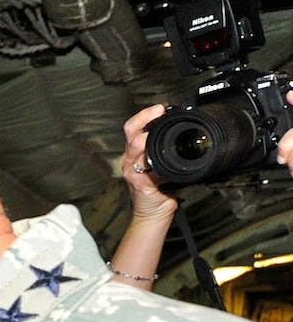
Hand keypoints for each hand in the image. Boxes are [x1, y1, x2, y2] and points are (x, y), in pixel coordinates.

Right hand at [121, 104, 178, 221]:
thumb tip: (191, 137)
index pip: (133, 128)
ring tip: (156, 134)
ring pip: (136, 148)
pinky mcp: (139, 183)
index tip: (159, 108)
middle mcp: (130, 159)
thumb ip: (170, 151)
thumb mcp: (164, 165)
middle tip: (158, 113)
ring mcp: (132, 171)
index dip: (144, 115)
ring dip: (147, 140)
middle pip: (131, 134)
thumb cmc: (160, 189)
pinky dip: (156, 165)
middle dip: (144, 121)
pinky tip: (164, 163)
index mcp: (135, 152)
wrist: (153, 213)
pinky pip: (147, 170)